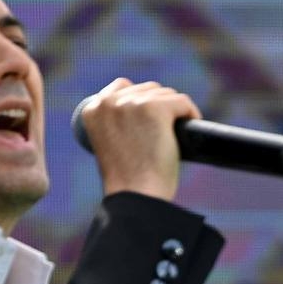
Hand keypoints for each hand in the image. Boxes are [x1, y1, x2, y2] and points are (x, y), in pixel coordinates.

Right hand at [75, 77, 196, 201]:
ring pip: (166, 95)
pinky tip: (190, 127)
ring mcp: (132, 103)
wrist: (136, 196)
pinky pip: (182, 101)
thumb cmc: (127, 181)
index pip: (122, 87)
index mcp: (92, 109)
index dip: (141, 101)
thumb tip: (141, 115)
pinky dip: (191, 113)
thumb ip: (117, 124)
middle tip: (165, 133)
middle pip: (147, 89)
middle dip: (160, 107)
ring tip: (175, 135)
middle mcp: (108, 101)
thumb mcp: (111, 145)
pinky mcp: (155, 108)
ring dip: (174, 112)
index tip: (151, 121)